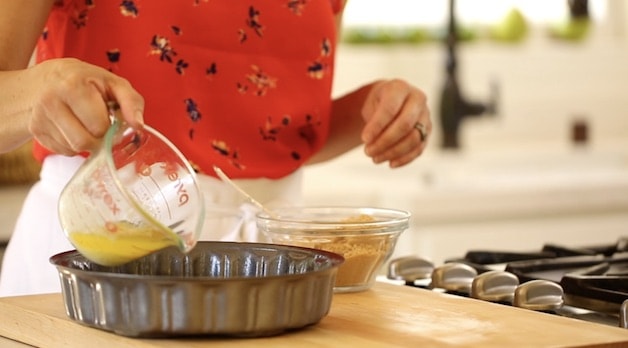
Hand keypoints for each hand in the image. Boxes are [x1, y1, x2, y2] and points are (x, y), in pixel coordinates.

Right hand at [27, 58, 143, 154]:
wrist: (42, 81)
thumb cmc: (83, 81)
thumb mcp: (111, 82)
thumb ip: (131, 101)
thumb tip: (139, 125)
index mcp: (72, 85)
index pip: (99, 126)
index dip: (108, 124)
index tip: (105, 114)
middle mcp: (51, 101)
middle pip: (85, 142)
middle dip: (97, 136)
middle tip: (95, 122)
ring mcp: (40, 118)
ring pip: (74, 150)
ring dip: (86, 143)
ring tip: (83, 124)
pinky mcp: (35, 132)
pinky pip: (63, 152)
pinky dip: (72, 145)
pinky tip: (70, 129)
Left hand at [360, 79, 430, 167]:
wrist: (391, 101)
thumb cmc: (379, 103)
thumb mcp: (371, 105)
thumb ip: (373, 120)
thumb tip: (371, 141)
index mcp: (400, 88)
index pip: (391, 108)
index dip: (377, 126)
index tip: (364, 139)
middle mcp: (417, 99)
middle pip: (405, 125)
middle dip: (385, 142)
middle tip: (368, 152)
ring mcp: (426, 116)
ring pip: (413, 139)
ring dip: (393, 152)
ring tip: (375, 158)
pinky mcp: (428, 131)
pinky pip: (419, 148)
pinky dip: (405, 159)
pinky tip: (391, 163)